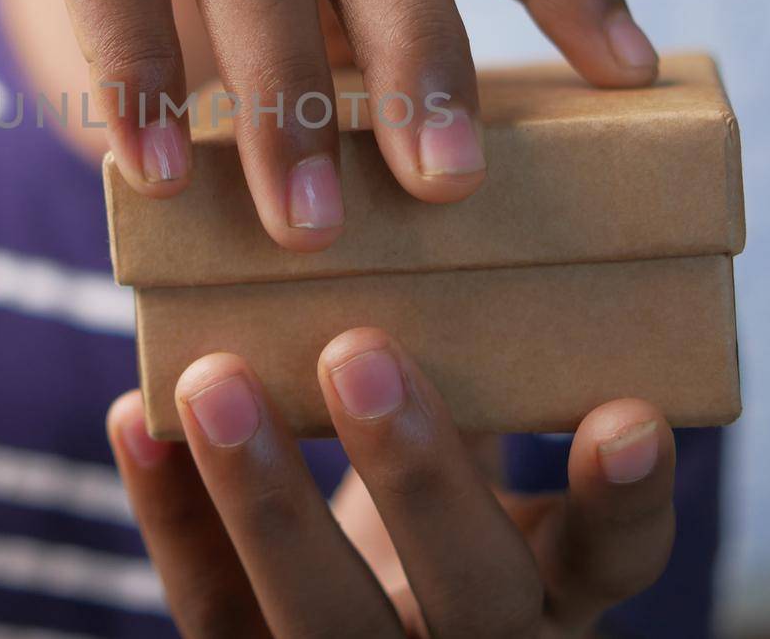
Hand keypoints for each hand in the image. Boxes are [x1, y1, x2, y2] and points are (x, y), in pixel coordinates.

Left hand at [106, 328, 674, 636]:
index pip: (616, 561)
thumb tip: (464, 175)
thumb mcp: (483, 450)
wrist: (369, 615)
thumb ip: (484, 364)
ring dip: (266, 499)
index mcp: (556, 583)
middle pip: (468, 595)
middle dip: (415, 477)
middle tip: (360, 352)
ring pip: (323, 619)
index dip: (625, 503)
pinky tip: (140, 419)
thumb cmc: (440, 497)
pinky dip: (173, 514)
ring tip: (216, 378)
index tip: (629, 416)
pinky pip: (212, 609)